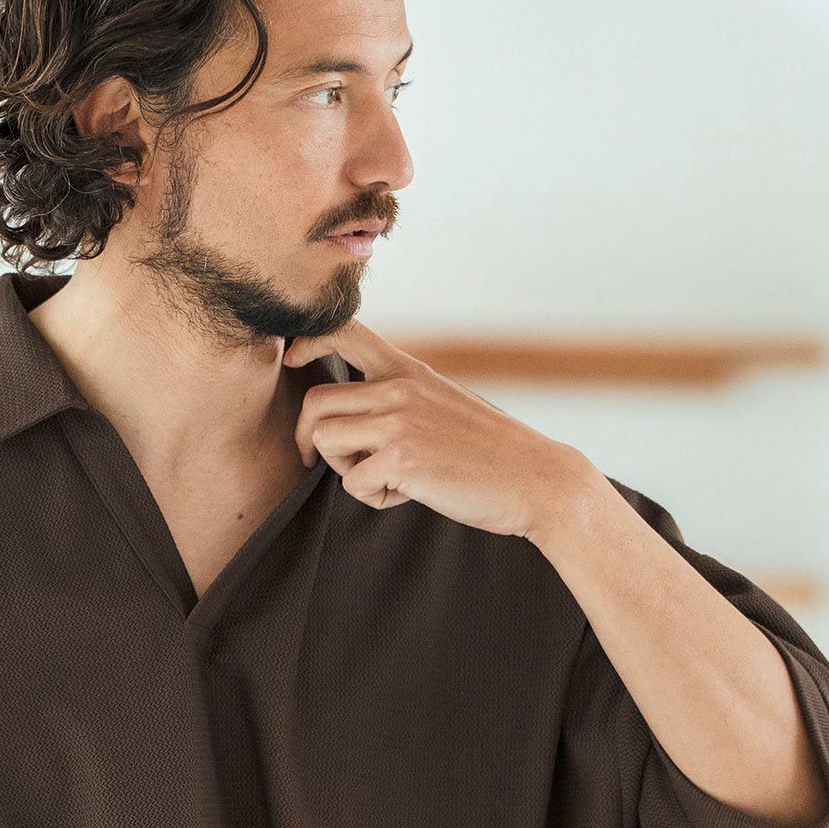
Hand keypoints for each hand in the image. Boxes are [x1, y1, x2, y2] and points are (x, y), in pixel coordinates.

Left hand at [282, 318, 597, 540]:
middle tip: (334, 463)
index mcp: (408, 371)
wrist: (537, 479)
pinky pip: (353, 483)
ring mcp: (400, 421)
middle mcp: (400, 387)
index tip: (292, 359)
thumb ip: (401, 400)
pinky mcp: (402, 459)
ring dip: (344, 470)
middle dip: (313, 440)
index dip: (306, 341)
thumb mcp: (443, 405)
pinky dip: (374, 498)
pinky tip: (410, 495)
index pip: (344, 330)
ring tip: (385, 479)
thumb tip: (353, 418)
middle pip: (315, 403)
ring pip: (324, 440)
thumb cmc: (489, 452)